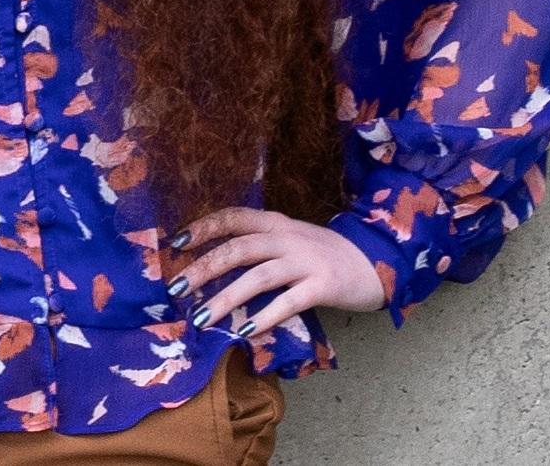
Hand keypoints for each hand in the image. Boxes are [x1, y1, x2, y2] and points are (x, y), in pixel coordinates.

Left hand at [164, 206, 387, 341]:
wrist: (374, 261)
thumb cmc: (322, 255)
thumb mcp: (289, 239)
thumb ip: (259, 245)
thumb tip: (213, 264)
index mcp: (275, 222)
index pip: (233, 217)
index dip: (204, 227)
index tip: (176, 243)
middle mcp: (286, 237)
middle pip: (238, 248)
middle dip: (203, 268)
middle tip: (175, 289)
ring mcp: (305, 261)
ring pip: (257, 277)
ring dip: (225, 298)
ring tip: (201, 319)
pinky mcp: (322, 286)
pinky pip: (288, 302)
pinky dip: (264, 317)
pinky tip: (245, 332)